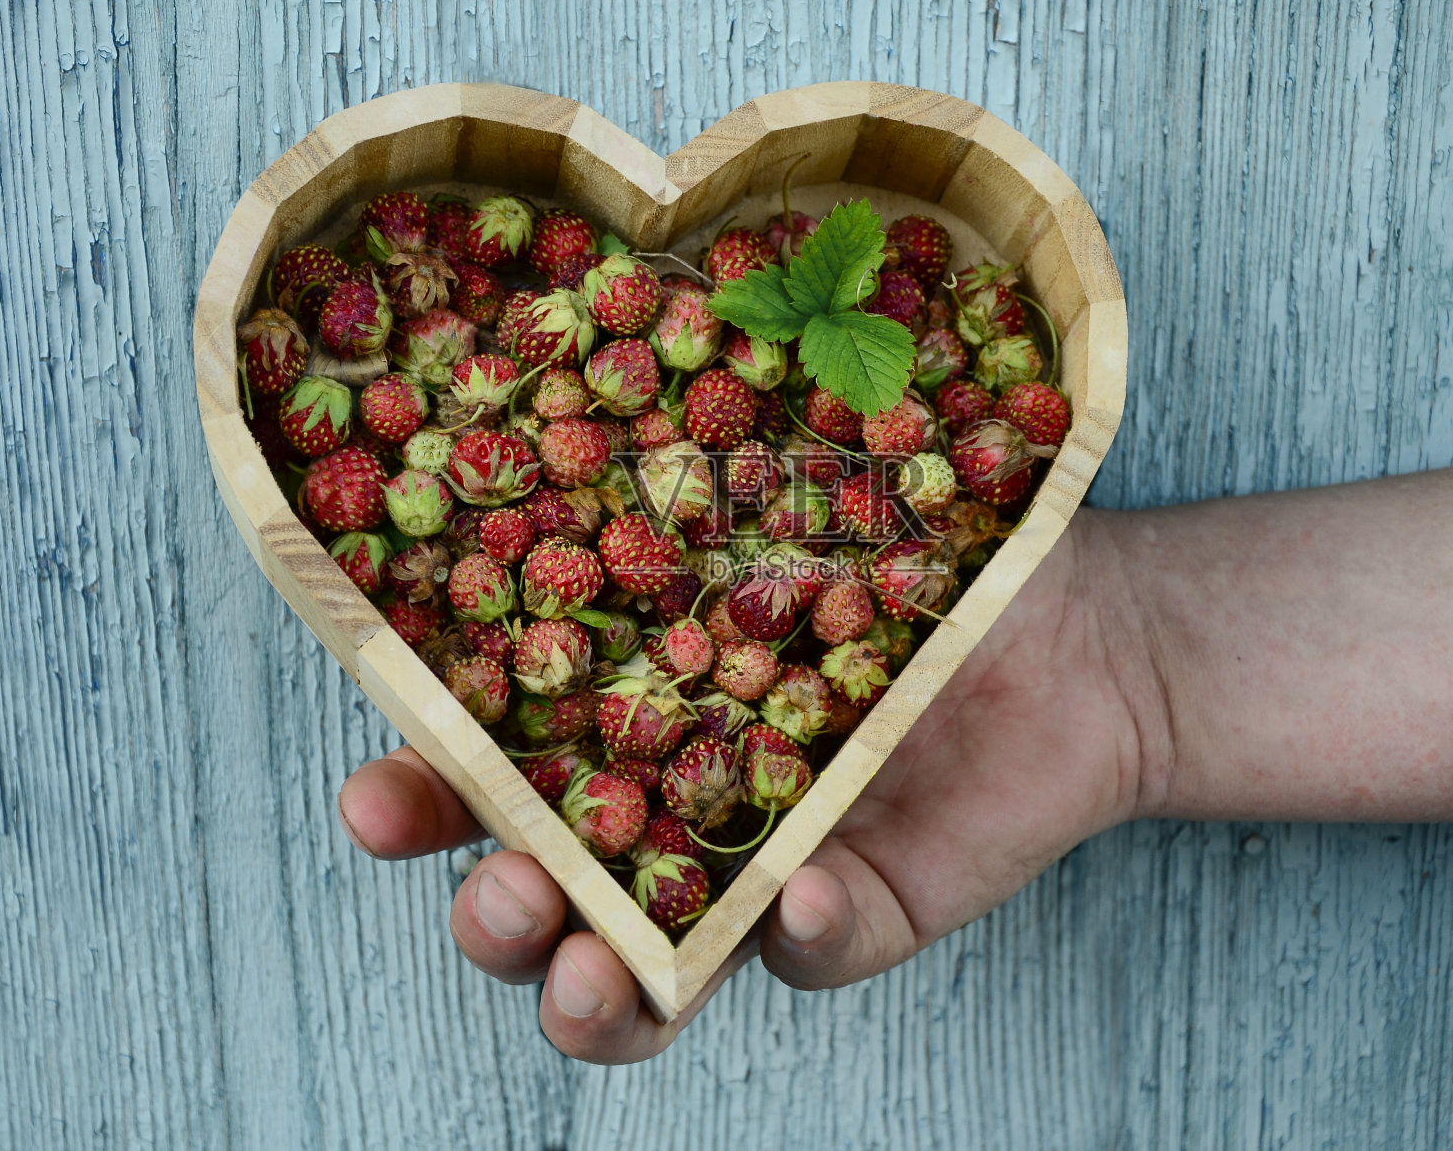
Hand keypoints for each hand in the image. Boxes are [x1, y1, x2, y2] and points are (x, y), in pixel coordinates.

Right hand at [337, 511, 1156, 1060]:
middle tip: (503, 891)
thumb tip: (591, 455)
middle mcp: (671, 808)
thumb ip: (706, 480)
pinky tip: (802, 891)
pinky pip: (807, 957)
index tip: (375, 797)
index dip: (421, 800)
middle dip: (494, 917)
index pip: (490, 774)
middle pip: (542, 899)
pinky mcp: (856, 913)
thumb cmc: (917, 542)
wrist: (1076, 629)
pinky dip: (795, 936)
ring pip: (639, 980)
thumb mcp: (799, 487)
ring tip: (591, 975)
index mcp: (623, 711)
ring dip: (589, 996)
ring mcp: (757, 873)